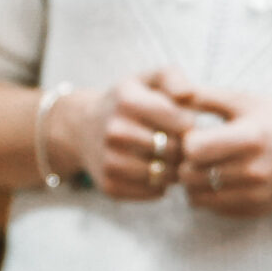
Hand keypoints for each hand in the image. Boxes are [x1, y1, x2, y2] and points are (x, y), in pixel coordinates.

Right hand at [46, 68, 199, 200]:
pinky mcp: (109, 185)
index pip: (182, 123)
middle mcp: (115, 131)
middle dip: (184, 148)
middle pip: (175, 150)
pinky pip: (154, 192)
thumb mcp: (147, 80)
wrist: (82, 128)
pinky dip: (161, 184)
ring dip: (174, 168)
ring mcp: (109, 160)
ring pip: (166, 174)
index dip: (190, 124)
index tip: (182, 122)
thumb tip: (189, 94)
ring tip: (168, 156)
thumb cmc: (127, 102)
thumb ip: (173, 78)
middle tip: (178, 142)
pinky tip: (152, 168)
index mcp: (127, 100)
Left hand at [176, 90, 271, 216]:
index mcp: (251, 138)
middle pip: (190, 175)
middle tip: (194, 152)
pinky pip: (213, 208)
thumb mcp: (245, 100)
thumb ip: (205, 97)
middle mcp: (253, 171)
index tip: (194, 134)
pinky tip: (217, 178)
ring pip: (196, 197)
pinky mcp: (254, 210)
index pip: (194, 149)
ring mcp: (254, 195)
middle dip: (185, 162)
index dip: (186, 141)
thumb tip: (170, 95)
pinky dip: (208, 194)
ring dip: (193, 181)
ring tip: (203, 165)